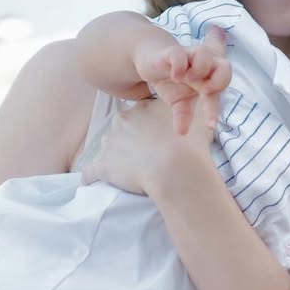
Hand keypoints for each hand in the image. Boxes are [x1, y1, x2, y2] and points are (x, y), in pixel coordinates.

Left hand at [81, 94, 210, 194]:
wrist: (177, 169)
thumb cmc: (191, 145)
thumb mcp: (199, 118)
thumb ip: (192, 109)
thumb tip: (194, 107)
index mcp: (144, 108)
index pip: (143, 115)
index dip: (151, 128)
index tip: (159, 140)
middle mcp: (124, 120)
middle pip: (124, 128)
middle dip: (132, 139)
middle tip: (148, 156)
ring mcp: (110, 142)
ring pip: (109, 147)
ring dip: (116, 156)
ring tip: (130, 171)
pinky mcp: (103, 165)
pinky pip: (90, 172)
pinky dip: (92, 177)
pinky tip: (94, 183)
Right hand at [134, 29, 231, 135]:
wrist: (152, 58)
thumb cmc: (173, 78)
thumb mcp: (178, 100)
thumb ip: (183, 114)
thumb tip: (181, 132)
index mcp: (210, 78)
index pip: (222, 89)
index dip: (216, 109)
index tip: (210, 126)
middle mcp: (204, 65)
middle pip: (225, 66)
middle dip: (219, 81)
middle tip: (205, 92)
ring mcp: (189, 56)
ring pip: (204, 54)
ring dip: (199, 70)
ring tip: (187, 80)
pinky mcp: (172, 52)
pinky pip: (180, 54)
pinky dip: (179, 65)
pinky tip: (175, 76)